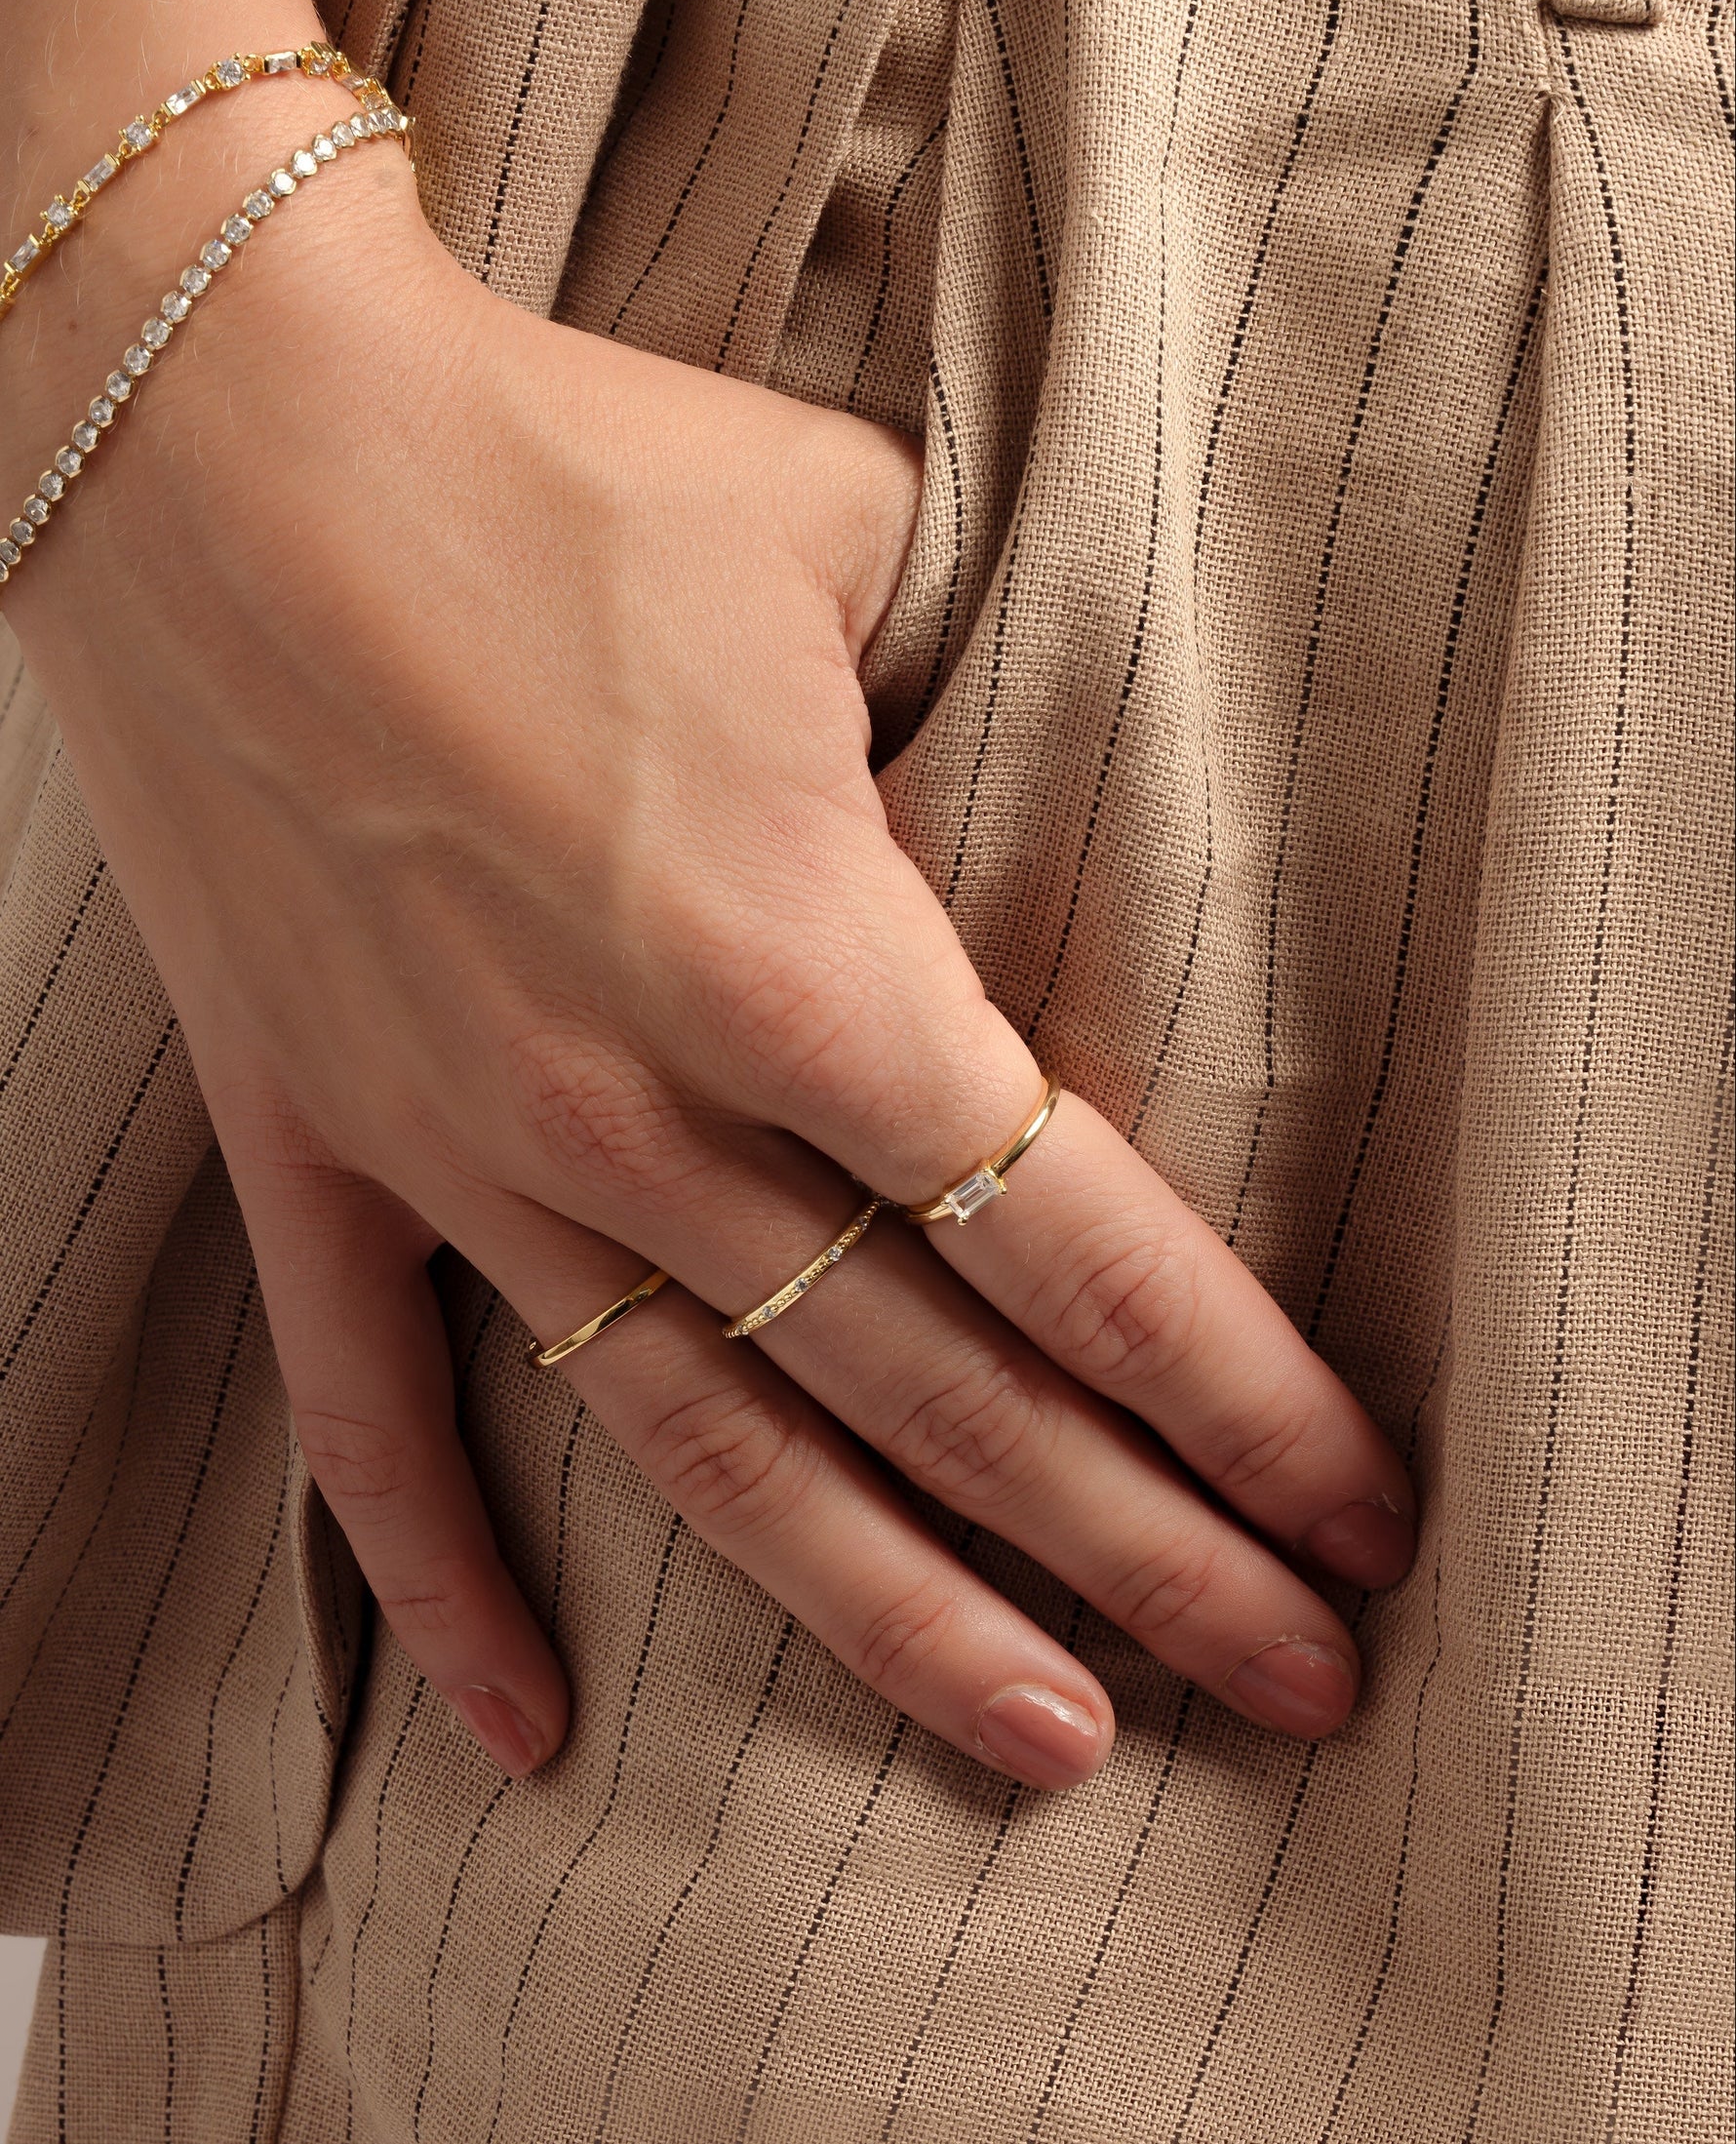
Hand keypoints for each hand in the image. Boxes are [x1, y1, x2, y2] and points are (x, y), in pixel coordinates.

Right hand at [3, 127, 1414, 1788]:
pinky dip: (443, 1585)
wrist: (207, 428)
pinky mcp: (314, 1145)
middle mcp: (634, 1105)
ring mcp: (462, 1153)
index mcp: (795, 956)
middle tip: (1304, 1680)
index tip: (1351, 1510)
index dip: (1235, 1395)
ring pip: (712, 1456)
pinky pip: (370, 1414)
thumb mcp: (845, 540)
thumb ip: (976, 713)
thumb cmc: (549, 457)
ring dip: (897, 1619)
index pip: (1073, 1242)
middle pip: (939, 1395)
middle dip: (1146, 1551)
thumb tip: (1027, 828)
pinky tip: (529, 1735)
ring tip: (1058, 1742)